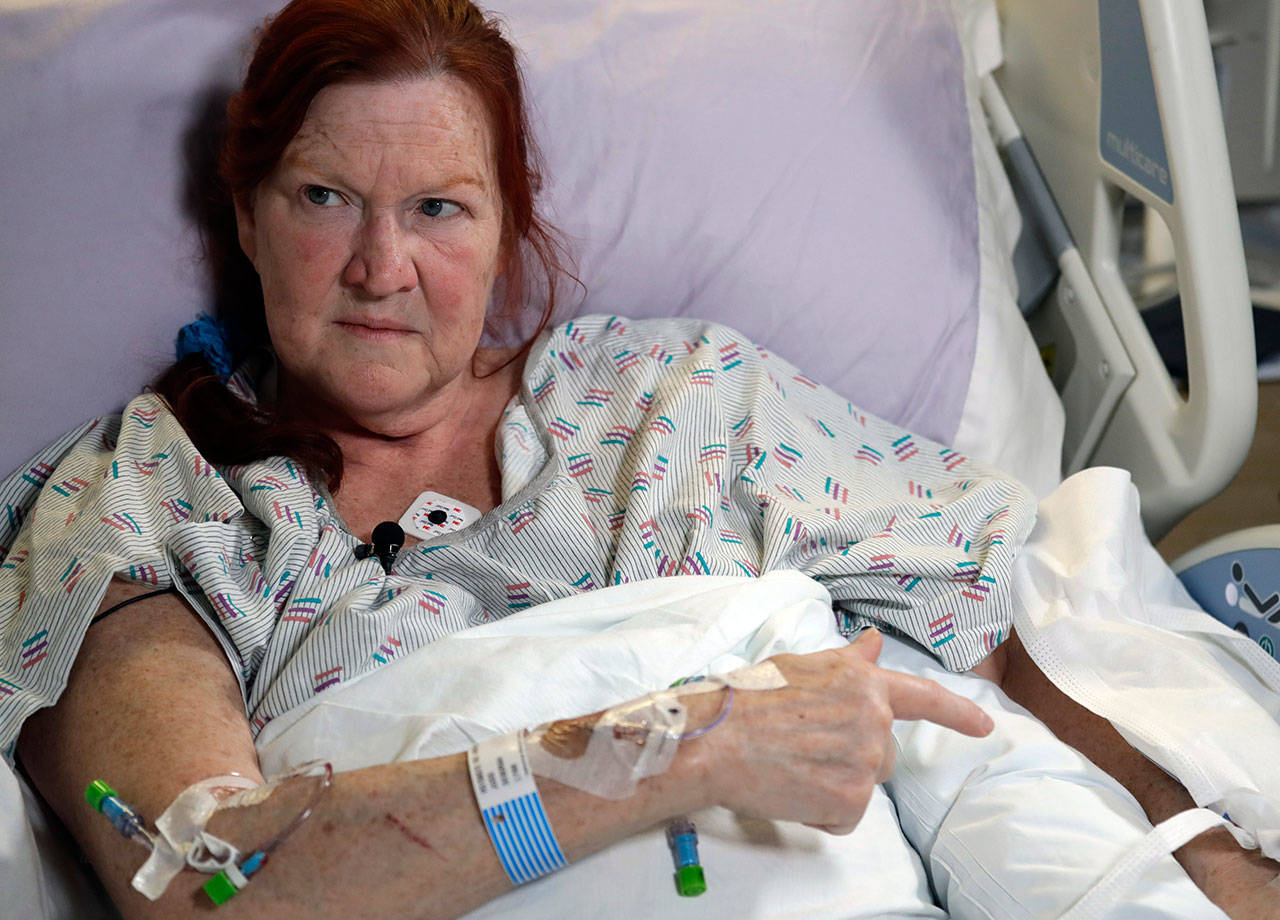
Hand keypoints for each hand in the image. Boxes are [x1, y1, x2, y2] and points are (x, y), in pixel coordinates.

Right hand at [693, 629, 992, 833]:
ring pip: (865, 783)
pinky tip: (793, 788)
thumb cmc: (747, 700)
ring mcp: (866, 759)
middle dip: (852, 754)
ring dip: (836, 782)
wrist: (716, 740)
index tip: (984, 726)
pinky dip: (823, 810)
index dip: (957, 712)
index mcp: (862, 681)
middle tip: (805, 747)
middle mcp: (873, 718)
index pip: (923, 697)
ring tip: (793, 765)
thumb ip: (846, 662)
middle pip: (883, 751)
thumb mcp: (800, 667)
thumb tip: (873, 643)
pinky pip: (847, 814)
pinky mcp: (852, 798)